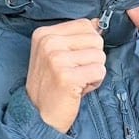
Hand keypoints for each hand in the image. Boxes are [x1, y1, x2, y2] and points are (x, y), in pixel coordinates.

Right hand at [26, 18, 106, 132]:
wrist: (38, 115)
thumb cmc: (50, 85)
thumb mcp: (56, 54)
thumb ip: (76, 37)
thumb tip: (99, 23)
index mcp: (44, 33)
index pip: (85, 24)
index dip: (88, 44)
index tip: (73, 59)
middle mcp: (48, 42)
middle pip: (95, 39)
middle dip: (93, 58)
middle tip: (75, 72)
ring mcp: (57, 59)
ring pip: (100, 55)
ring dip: (94, 72)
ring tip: (76, 81)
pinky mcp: (67, 77)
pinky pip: (100, 71)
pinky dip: (95, 82)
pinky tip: (79, 89)